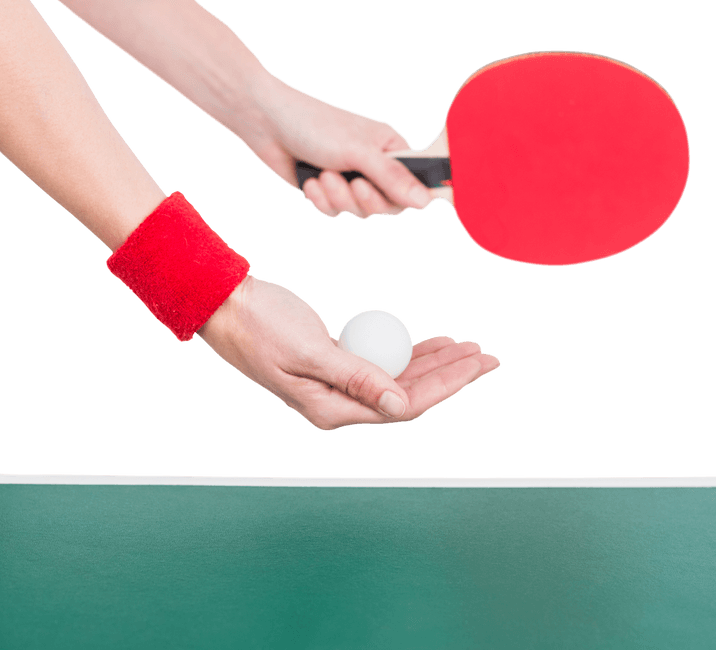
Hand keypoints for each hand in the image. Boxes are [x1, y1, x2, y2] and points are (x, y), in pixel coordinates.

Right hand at [197, 275, 500, 430]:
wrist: (224, 306)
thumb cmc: (261, 324)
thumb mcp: (310, 350)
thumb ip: (357, 378)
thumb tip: (403, 406)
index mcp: (331, 410)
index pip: (405, 405)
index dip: (447, 385)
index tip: (478, 364)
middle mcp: (337, 406)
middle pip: (409, 396)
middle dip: (452, 375)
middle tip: (490, 356)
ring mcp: (336, 388)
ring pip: (398, 380)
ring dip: (435, 363)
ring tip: (470, 346)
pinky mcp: (333, 366)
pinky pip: (381, 364)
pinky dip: (408, 353)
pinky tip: (434, 342)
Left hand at [242, 80, 434, 218]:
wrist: (267, 123)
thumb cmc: (315, 125)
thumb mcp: (359, 151)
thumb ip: (392, 178)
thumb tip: (427, 202)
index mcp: (391, 148)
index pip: (415, 184)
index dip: (408, 197)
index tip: (394, 199)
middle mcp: (374, 166)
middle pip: (388, 206)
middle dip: (365, 199)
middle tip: (353, 184)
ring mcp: (349, 179)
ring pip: (358, 212)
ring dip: (338, 198)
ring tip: (323, 176)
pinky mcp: (327, 192)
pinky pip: (333, 211)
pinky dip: (320, 200)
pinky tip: (309, 181)